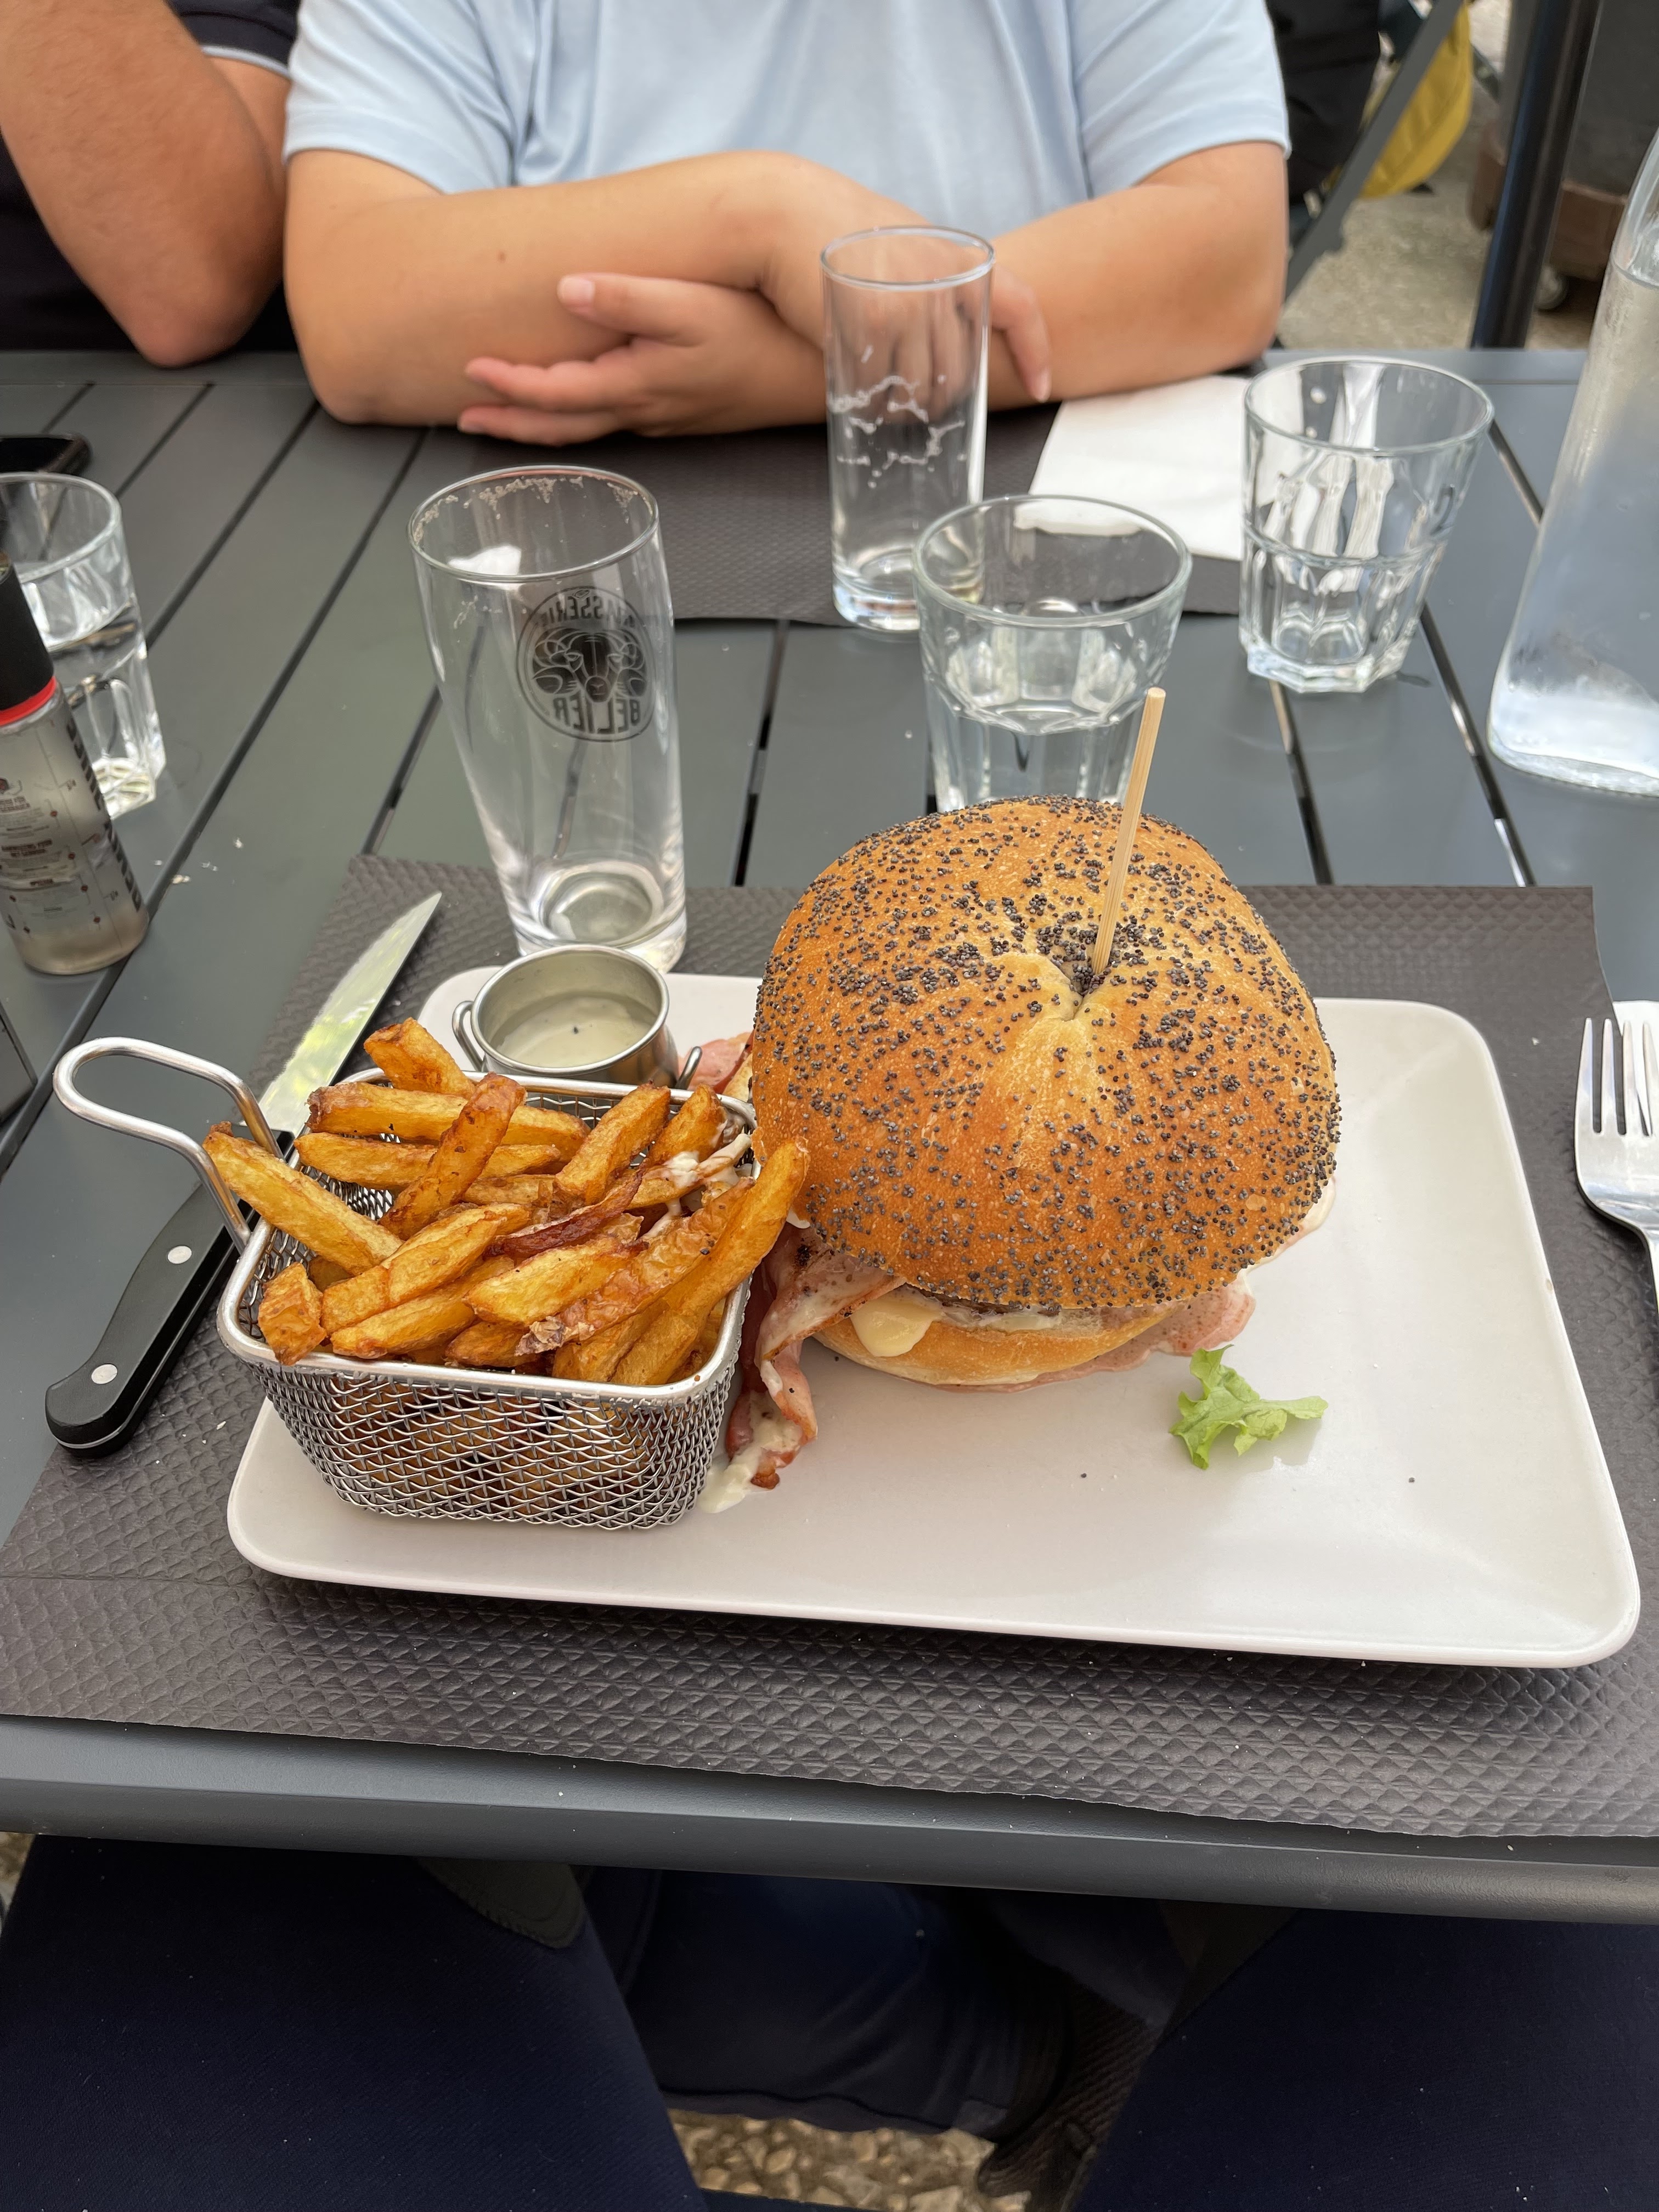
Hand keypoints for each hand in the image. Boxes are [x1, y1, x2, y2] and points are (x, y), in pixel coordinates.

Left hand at [458, 272, 824, 441]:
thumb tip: (567, 290)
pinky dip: (578, 422)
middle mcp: (643, 412)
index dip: (510, 385)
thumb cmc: (759, 335)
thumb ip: (629, 299)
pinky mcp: (681, 415)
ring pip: (587, 432)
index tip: (469, 369)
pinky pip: (613, 424)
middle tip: (464, 418)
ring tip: (501, 420)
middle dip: (511, 423)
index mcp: (636, 385)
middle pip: (563, 427)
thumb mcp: (694, 308)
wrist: (812, 375)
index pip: (557, 395)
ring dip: (540, 428)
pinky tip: (574, 410)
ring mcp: (662, 419)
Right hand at [752, 157, 1050, 402]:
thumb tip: (956, 330)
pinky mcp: (872, 328)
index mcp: (958, 259)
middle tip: (916, 401)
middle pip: (960, 370)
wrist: (787, 214)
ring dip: (906, 406)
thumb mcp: (908, 243)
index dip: (1033, 352)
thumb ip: (939, 279)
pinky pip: (885, 389)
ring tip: (884, 396)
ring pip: (924, 388)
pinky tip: (862, 394)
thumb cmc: (842, 230)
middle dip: (940, 396)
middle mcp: (941, 285)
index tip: (1040, 387)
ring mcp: (909, 307)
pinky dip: (874, 402)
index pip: (1019, 307)